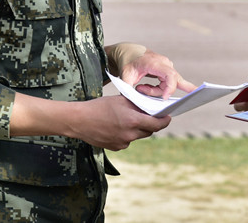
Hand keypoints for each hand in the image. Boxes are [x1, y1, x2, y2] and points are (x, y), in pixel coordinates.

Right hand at [10, 92, 170, 150]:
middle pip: (149, 131)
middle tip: (150, 115)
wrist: (79, 121)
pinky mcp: (116, 147)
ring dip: (138, 129)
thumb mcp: (121, 100)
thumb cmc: (100, 106)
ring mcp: (122, 143)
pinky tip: (118, 126)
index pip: (157, 124)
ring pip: (138, 136)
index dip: (165, 121)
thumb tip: (151, 105)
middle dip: (151, 124)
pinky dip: (127, 134)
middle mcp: (129, 135)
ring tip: (129, 119)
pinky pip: (127, 140)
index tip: (168, 117)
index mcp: (133, 121)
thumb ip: (138, 104)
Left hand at [107, 43, 196, 98]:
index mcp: (155, 63)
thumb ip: (129, 89)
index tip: (165, 98)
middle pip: (176, 79)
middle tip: (191, 95)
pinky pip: (168, 83)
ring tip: (141, 88)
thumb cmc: (128, 63)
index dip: (170, 88)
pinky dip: (161, 89)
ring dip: (156, 91)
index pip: (169, 75)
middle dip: (181, 89)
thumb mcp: (125, 76)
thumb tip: (131, 103)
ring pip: (169, 85)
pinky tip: (148, 88)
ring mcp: (167, 66)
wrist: (129, 51)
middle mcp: (164, 64)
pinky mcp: (167, 70)